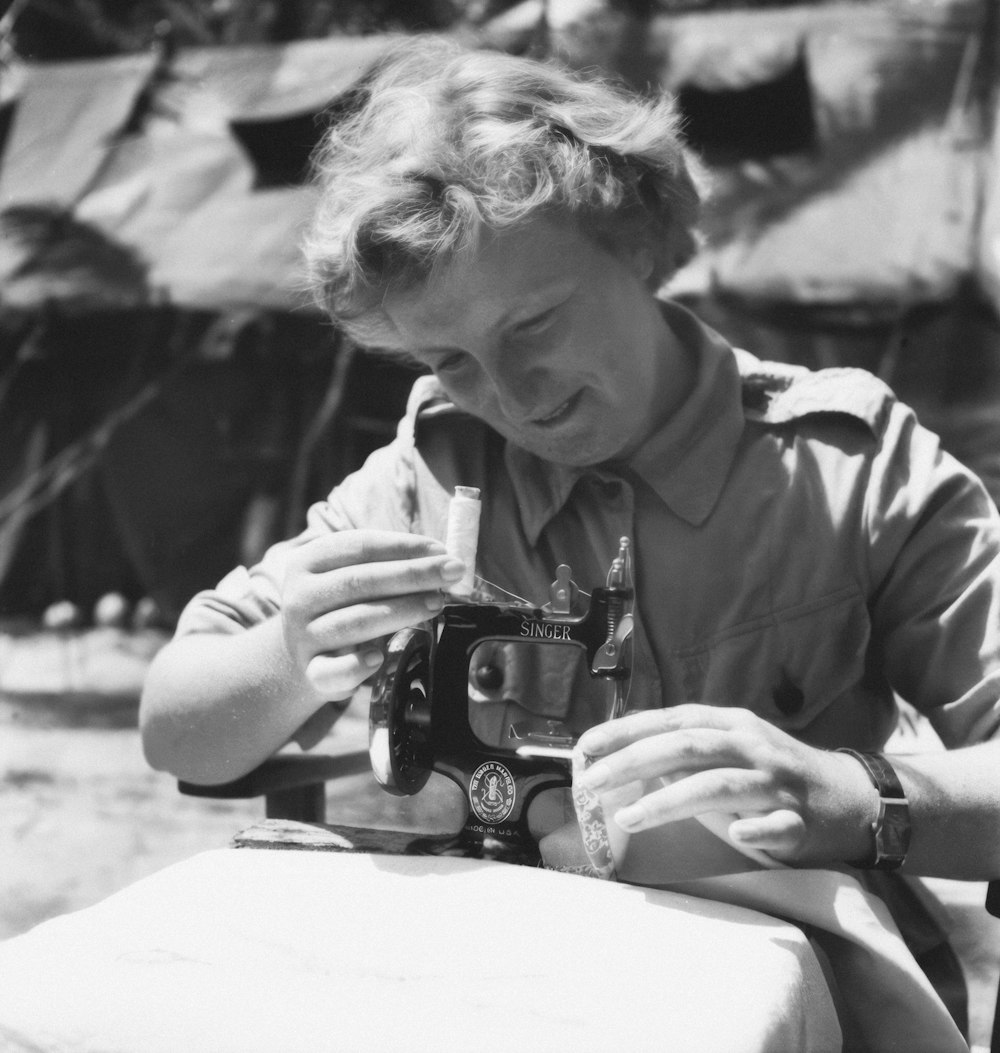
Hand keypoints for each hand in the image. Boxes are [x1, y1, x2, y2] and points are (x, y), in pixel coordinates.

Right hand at [280, 530, 463, 699]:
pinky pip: (333, 672)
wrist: (303, 649)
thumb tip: (440, 558)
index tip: (442, 550)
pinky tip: (379, 657)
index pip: (360, 546)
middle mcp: (300, 596)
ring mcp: (303, 636)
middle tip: (452, 573)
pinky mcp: (312, 672)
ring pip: (355, 621)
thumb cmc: (342, 603)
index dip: (404, 546)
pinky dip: (356, 666)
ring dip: (401, 611)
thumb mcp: (354, 574)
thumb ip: (389, 564)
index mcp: (309, 561)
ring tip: (436, 604)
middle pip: (360, 581)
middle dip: (412, 575)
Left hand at [574, 705, 875, 866]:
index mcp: (731, 724)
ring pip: (719, 786)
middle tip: (590, 782)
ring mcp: (777, 783)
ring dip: (670, 801)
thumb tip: (621, 754)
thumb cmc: (772, 772)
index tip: (585, 746)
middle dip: (633, 762)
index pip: (671, 720)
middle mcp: (751, 745)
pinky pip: (775, 826)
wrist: (849, 798)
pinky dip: (754, 830)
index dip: (626, 731)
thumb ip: (685, 748)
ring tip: (628, 817)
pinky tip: (737, 837)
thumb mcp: (730, 747)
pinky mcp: (800, 822)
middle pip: (687, 747)